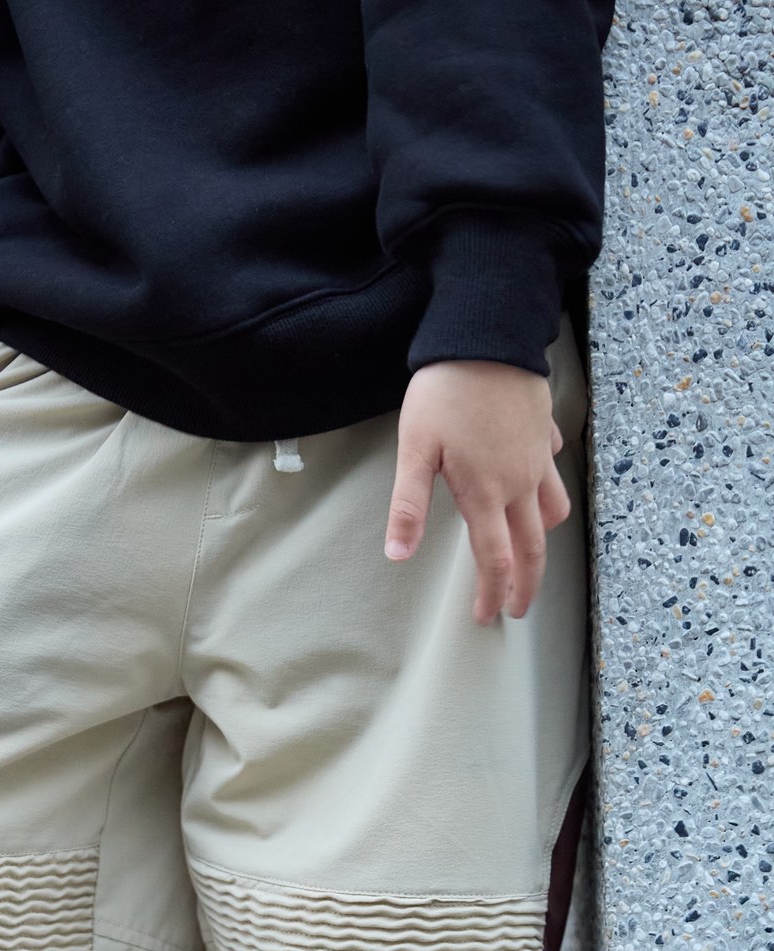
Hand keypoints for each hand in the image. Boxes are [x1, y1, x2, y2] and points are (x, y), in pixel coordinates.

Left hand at [383, 360, 570, 624]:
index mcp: (485, 493)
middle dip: (526, 583)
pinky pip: (553, 468)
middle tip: (518, 608)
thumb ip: (408, 506)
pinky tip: (534, 482)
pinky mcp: (543, 430)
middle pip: (532, 547)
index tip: (487, 616)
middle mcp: (519, 482)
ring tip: (529, 550)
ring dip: (542, 537)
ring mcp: (537, 456)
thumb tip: (398, 554)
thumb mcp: (414, 450)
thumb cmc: (446, 391)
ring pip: (553, 510)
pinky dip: (548, 486)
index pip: (494, 560)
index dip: (492, 594)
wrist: (488, 334)